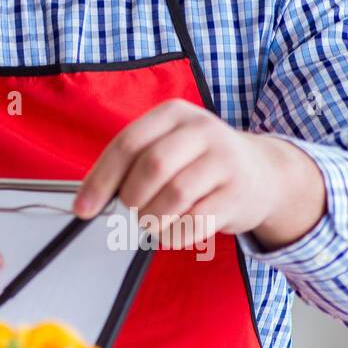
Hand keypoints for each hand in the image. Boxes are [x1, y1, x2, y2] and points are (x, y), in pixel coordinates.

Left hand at [70, 98, 326, 249]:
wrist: (263, 173)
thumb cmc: (200, 162)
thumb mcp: (169, 146)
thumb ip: (133, 165)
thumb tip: (90, 201)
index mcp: (173, 113)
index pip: (127, 144)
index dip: (101, 179)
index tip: (84, 208)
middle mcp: (202, 129)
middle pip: (152, 167)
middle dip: (131, 199)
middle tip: (130, 214)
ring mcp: (224, 160)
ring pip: (174, 195)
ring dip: (152, 219)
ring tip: (151, 224)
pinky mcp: (239, 193)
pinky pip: (196, 220)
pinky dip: (175, 234)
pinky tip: (173, 233)